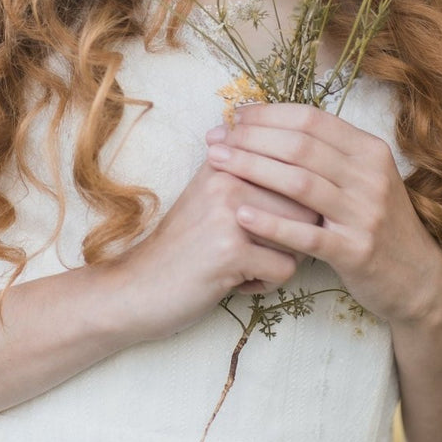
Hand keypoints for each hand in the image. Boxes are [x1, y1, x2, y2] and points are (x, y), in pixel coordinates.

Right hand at [111, 155, 320, 342]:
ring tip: (244, 263)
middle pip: (305, 204)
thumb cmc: (184, 244)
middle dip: (292, 235)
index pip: (295, 169)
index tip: (265, 221)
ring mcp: (229, 212)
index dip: (294, 203)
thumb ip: (246, 170)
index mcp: (226, 158)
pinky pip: (285, 269)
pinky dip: (265, 284)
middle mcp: (228, 177)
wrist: (136, 286)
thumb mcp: (208, 194)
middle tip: (254, 247)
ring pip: (300, 237)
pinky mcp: (230, 251)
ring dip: (280, 259)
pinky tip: (235, 282)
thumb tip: (301, 155)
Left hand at [204, 101, 441, 325]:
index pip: (311, 119)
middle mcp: (371, 176)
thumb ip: (328, 154)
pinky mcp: (356, 251)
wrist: (416, 278)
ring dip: (252, 169)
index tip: (235, 117)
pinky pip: (306, 234)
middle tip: (216, 139)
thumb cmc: (376, 223)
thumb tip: (271, 123)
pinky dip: (271, 223)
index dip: (269, 114)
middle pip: (300, 146)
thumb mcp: (363, 178)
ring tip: (217, 164)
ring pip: (300, 183)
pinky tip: (240, 214)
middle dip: (251, 138)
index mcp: (370, 150)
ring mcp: (365, 214)